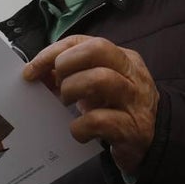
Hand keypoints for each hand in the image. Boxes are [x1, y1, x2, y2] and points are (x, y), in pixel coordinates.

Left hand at [22, 35, 158, 174]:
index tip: (32, 70)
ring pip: (100, 78)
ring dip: (72, 90)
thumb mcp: (98, 86)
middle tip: (59, 87)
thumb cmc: (117, 109)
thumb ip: (73, 74)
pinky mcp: (132, 129)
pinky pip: (98, 121)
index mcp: (123, 58)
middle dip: (66, 65)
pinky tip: (80, 132)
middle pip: (97, 49)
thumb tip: (37, 72)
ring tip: (68, 105)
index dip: (53, 52)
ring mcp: (134, 100)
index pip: (85, 41)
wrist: (152, 142)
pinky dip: (80, 127)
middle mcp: (132, 74)